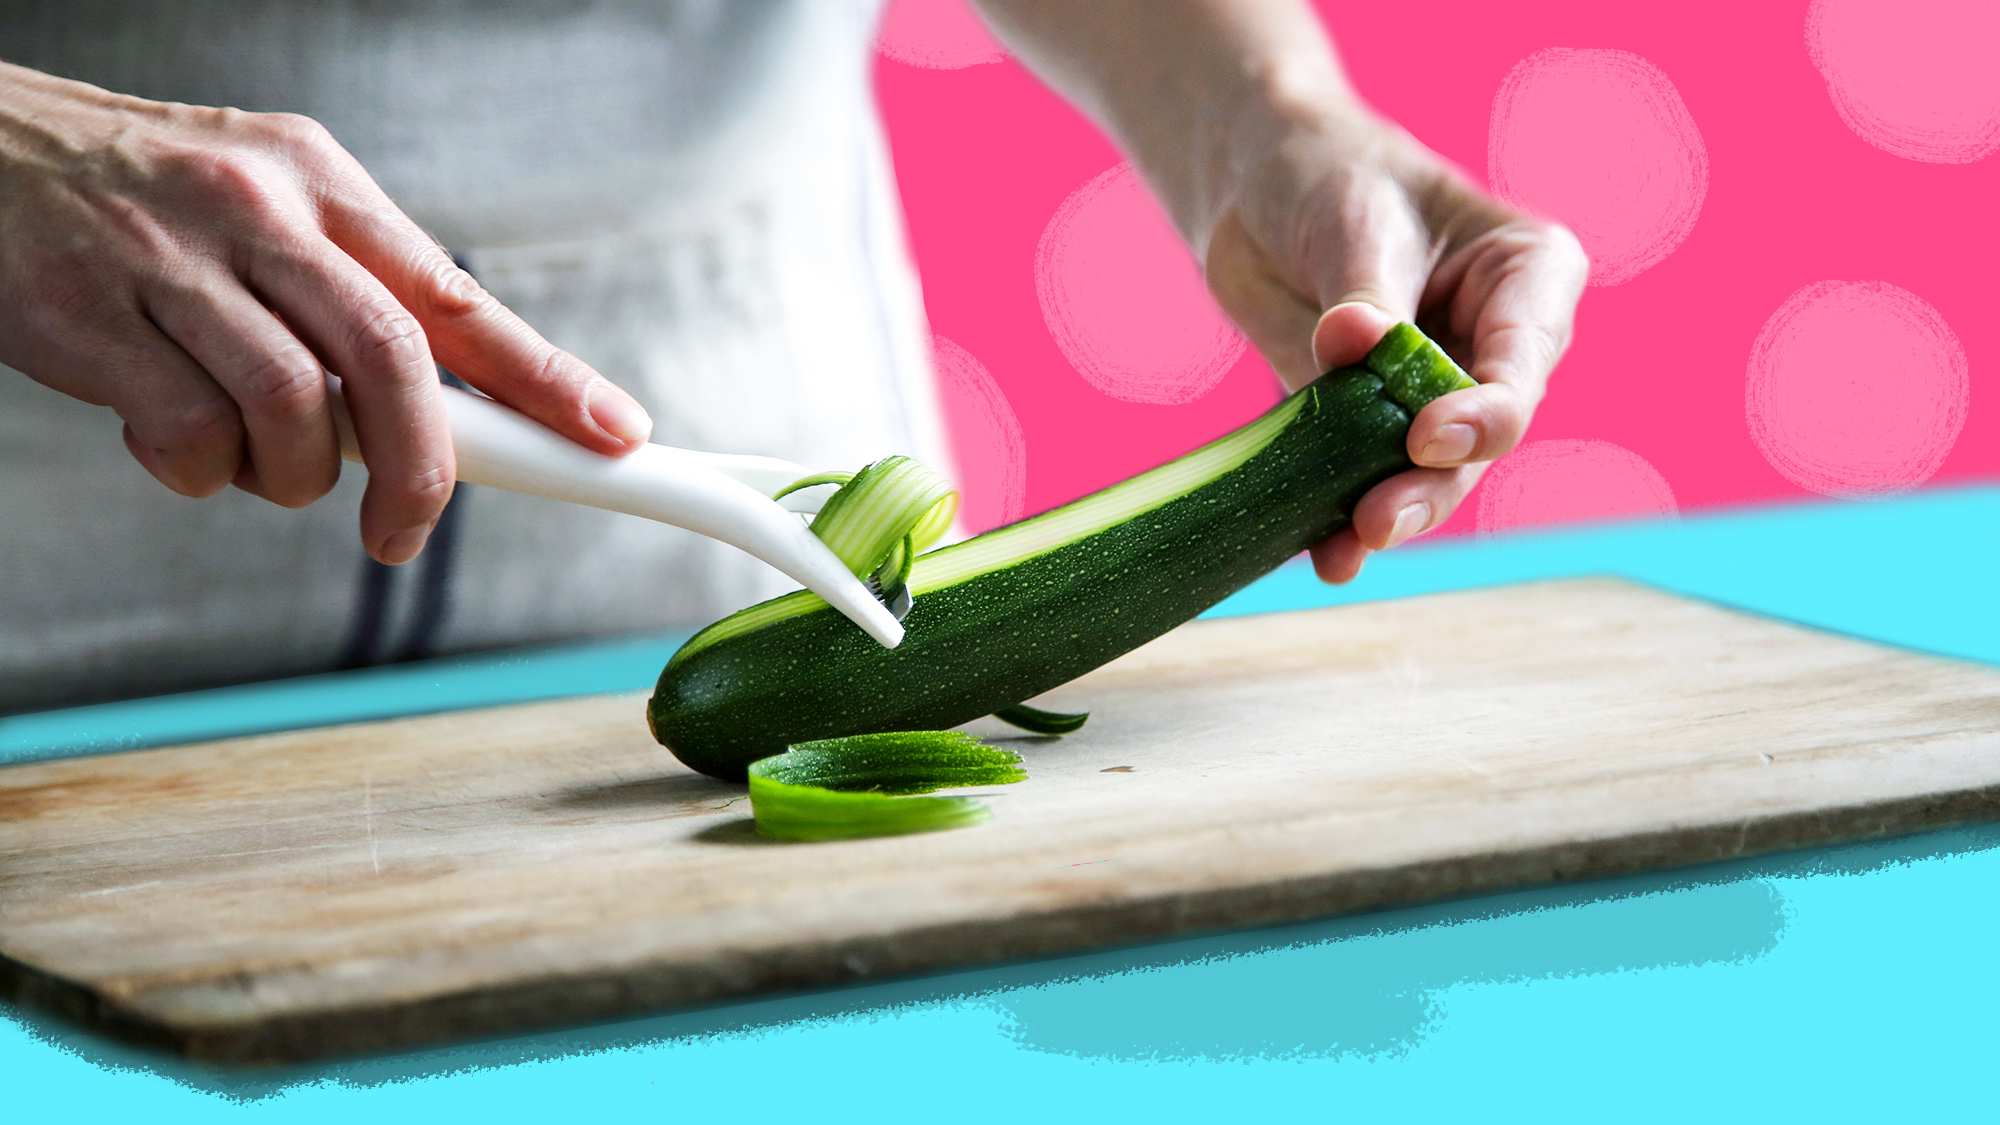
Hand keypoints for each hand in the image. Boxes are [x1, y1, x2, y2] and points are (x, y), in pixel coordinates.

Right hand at [0, 63, 652, 563]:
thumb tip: (458, 409)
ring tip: (254, 460)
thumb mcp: (268, 210)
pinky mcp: (90, 319)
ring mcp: (171, 262)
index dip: (547, 377)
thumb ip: (354, 296)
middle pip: (392, 359)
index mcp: (321, 186)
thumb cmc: (143, 202)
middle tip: (404, 531)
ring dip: (291, 476)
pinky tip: (170, 439)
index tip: (614, 435)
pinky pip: (187, 437)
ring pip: (293, 410)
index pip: (459, 297)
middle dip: (422, 469)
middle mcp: (258, 212)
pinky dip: (196, 472)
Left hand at [1203, 104, 1587, 582]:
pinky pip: (1363, 479)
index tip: (1427, 436)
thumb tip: (1351, 342)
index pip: (1522, 360)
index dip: (1484, 411)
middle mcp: (1497, 349)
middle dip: (1432, 483)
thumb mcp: (1356, 221)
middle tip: (1378, 518)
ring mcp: (1436, 396)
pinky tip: (1326, 556)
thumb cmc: (1334, 177)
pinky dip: (1342, 519)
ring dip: (1391, 512)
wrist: (1258, 188)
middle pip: (1481, 436)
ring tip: (1348, 544)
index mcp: (1531, 278)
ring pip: (1430, 473)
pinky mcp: (1370, 428)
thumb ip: (1364, 294)